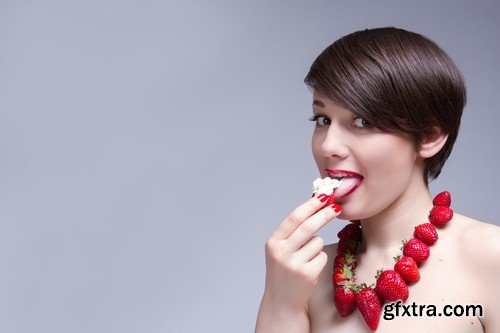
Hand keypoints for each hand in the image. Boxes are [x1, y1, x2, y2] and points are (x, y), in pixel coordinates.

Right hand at [262, 195, 341, 312]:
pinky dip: (319, 259)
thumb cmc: (284, 271)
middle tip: (336, 206)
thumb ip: (292, 231)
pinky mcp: (307, 274)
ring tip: (305, 259)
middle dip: (324, 214)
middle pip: (308, 226)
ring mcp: (294, 264)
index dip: (310, 205)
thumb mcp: (280, 249)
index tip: (323, 196)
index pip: (294, 218)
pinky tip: (309, 269)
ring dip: (316, 246)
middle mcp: (281, 252)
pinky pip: (322, 256)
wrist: (281, 302)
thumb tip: (314, 204)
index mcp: (273, 242)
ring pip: (317, 242)